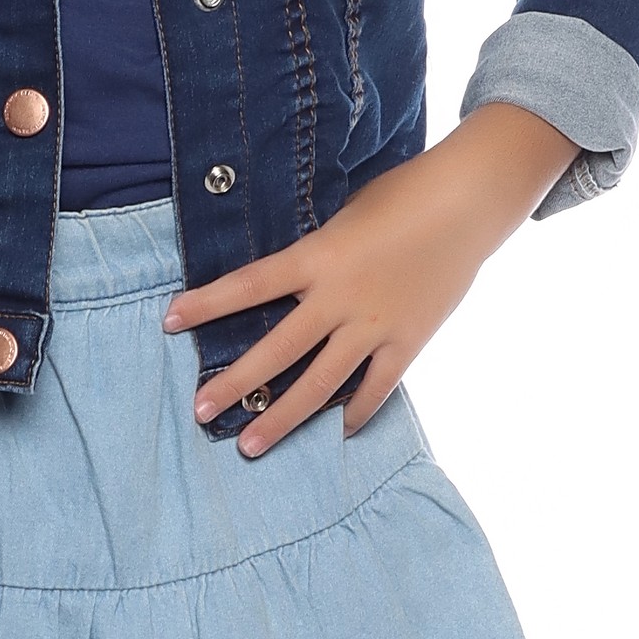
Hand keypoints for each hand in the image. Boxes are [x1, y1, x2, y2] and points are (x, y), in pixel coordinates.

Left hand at [162, 104, 577, 455]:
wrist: (468, 202)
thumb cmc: (404, 194)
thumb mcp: (345, 214)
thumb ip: (316, 252)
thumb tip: (289, 279)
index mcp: (318, 257)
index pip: (249, 284)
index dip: (207, 303)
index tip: (170, 321)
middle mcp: (340, 298)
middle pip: (277, 351)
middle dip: (234, 384)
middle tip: (200, 412)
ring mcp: (375, 325)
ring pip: (320, 384)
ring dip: (282, 417)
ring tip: (250, 444)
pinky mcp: (408, 341)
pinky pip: (377, 388)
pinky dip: (356, 412)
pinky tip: (336, 432)